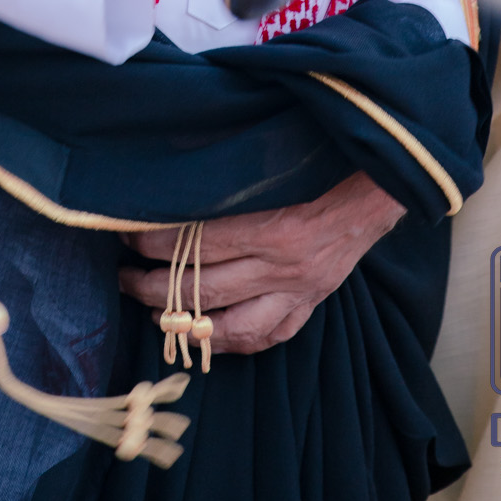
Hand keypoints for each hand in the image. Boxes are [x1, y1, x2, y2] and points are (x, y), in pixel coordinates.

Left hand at [119, 175, 404, 355]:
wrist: (379, 185)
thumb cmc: (321, 162)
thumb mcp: (273, 159)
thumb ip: (227, 169)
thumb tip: (170, 162)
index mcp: (273, 227)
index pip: (196, 244)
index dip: (154, 242)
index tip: (126, 234)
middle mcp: (283, 268)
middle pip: (202, 289)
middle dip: (152, 285)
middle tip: (122, 275)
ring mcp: (297, 293)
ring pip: (227, 324)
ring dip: (181, 321)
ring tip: (149, 309)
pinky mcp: (308, 305)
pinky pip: (264, 337)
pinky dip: (229, 341)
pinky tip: (202, 336)